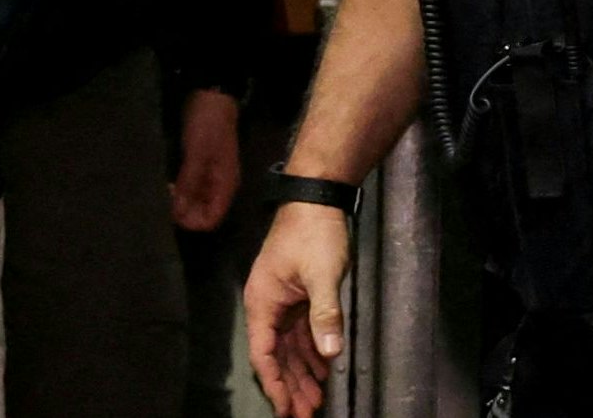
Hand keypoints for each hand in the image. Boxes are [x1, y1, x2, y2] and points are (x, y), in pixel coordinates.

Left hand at [173, 89, 242, 231]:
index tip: (170, 213)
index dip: (192, 222)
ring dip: (179, 200)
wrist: (211, 96)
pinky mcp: (199, 166)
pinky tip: (165, 182)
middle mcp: (219, 185)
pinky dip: (178, 189)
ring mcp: (209, 176)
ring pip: (194, 201)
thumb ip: (189, 184)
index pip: (211, 219)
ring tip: (161, 191)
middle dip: (183, 212)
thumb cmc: (207, 125)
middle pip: (202, 213)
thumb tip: (178, 212)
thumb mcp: (197, 154)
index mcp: (225, 186)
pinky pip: (190, 187)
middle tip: (162, 199)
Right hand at [245, 201, 350, 417]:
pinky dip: (310, 351)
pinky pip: (300, 332)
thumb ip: (325, 315)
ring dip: (301, 373)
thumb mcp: (323, 274)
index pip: (264, 354)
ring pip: (289, 346)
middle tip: (305, 414)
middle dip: (290, 386)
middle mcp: (267, 304)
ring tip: (315, 400)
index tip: (286, 409)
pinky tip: (323, 368)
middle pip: (276, 355)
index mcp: (263, 302)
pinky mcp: (297, 295)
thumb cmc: (314, 232)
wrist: (316, 197)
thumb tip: (330, 353)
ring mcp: (282, 300)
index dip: (275, 385)